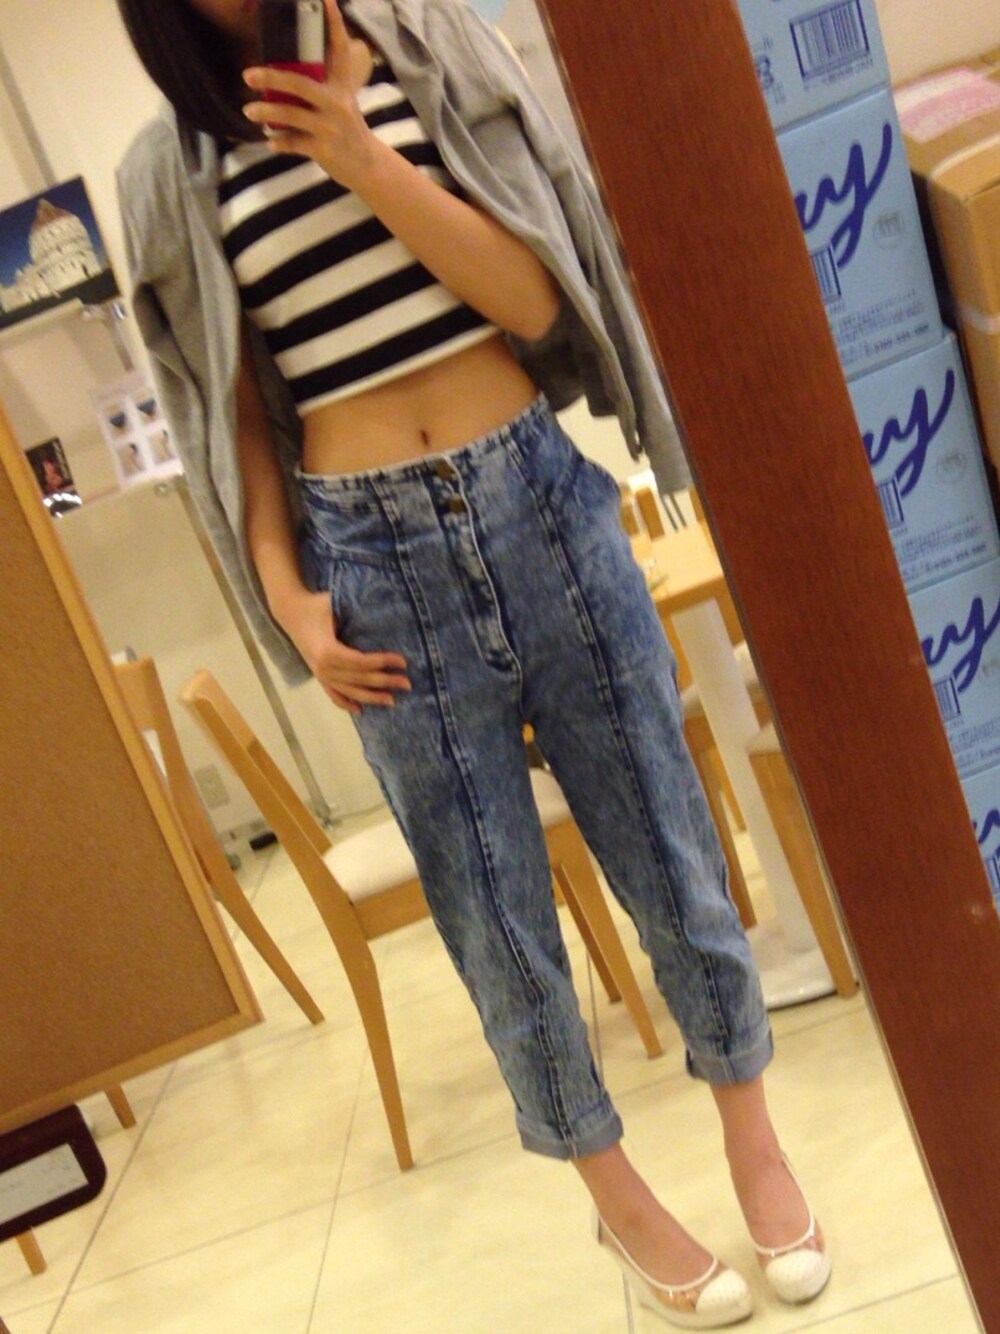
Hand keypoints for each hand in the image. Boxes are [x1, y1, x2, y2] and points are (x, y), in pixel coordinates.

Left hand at [242, 0, 378, 188]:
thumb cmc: (347, 128)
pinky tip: (269, 141)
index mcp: (342, 84)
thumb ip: (319, 85)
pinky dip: (279, 142)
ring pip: (291, 114)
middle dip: (271, 78)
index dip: (332, 23)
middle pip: (300, 83)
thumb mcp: (341, 101)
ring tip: (249, 111)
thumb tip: (281, 75)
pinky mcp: (323, 149)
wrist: (366, 165)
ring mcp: (330, 126)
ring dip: (266, 113)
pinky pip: (294, 143)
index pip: (338, 48)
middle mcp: (337, 102)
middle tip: (247, 75)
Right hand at [279, 588, 410, 714]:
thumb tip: (384, 619)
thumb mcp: (336, 605)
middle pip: (361, 679)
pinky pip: (333, 695)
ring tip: (392, 700)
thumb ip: (356, 614)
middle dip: (385, 682)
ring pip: (350, 691)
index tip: (403, 662)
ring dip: (372, 697)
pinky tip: (360, 710)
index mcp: (328, 651)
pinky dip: (346, 703)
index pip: (362, 662)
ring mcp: (320, 675)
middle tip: (407, 684)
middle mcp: (324, 668)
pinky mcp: (318, 676)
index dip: (384, 663)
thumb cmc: (316, 605)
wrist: (291, 611)